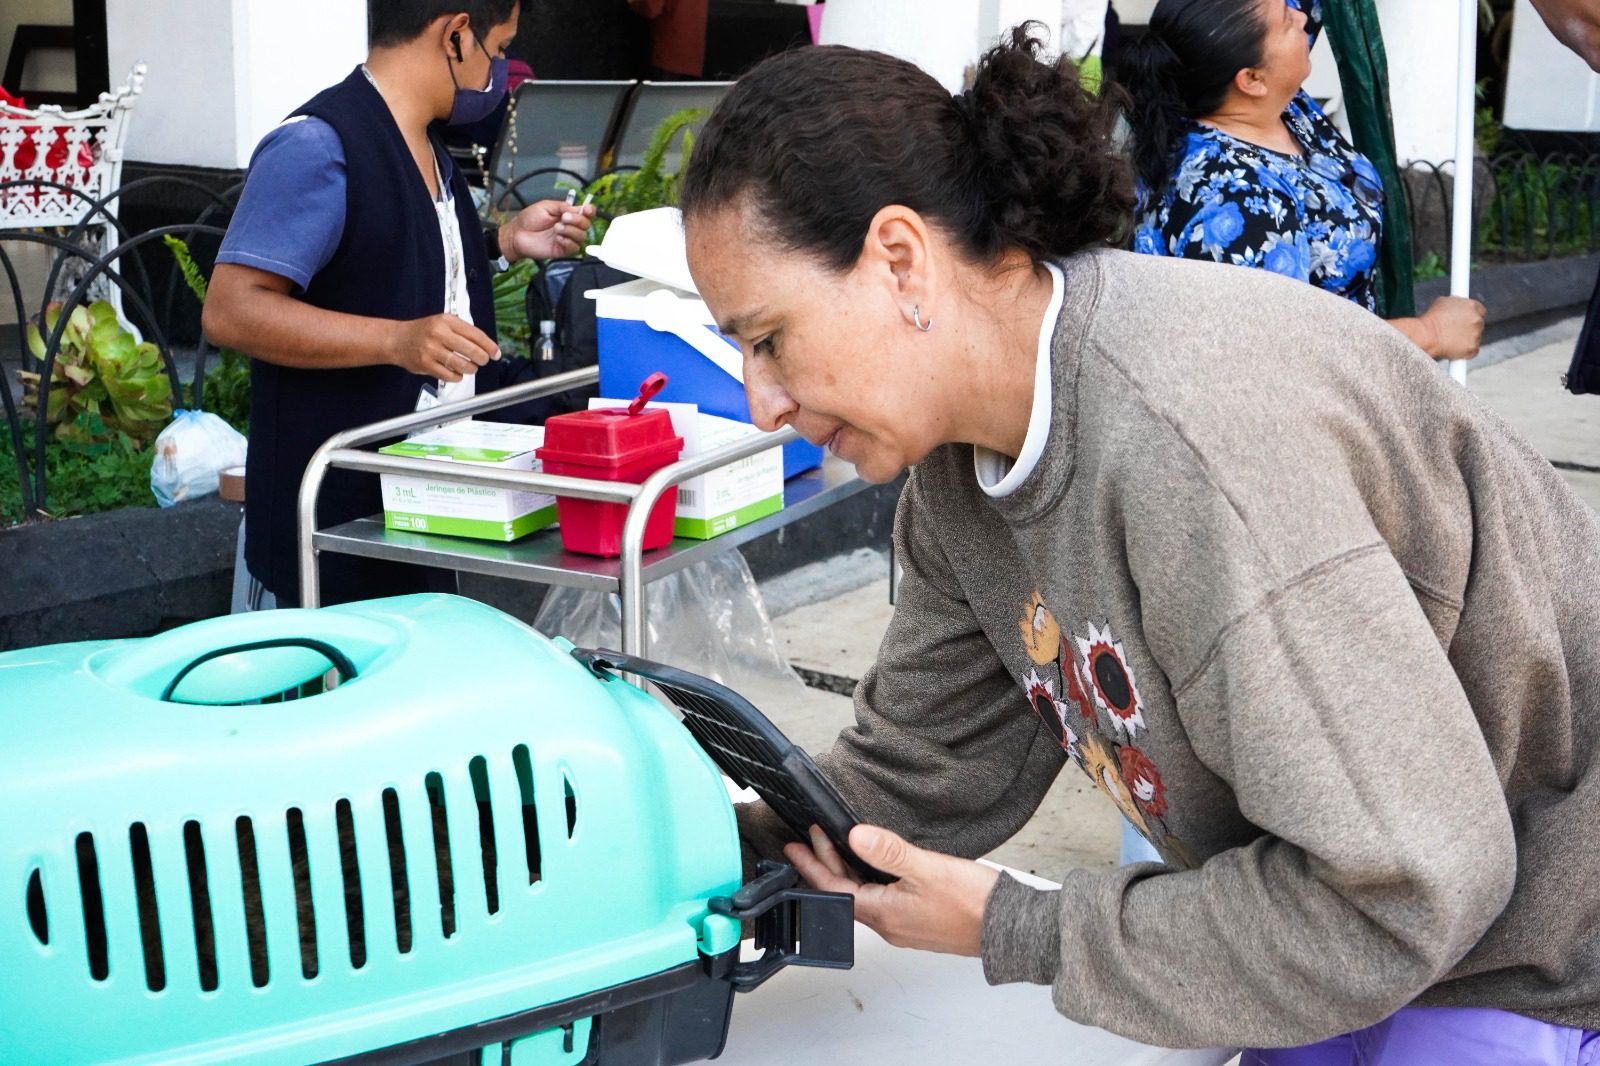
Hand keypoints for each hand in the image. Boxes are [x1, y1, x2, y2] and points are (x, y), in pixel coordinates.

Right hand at [389, 314, 498, 381]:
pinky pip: (450, 375)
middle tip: (483, 361)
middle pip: (471, 350)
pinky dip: (457, 376)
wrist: (397, 339)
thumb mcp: (443, 322)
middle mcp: (439, 334)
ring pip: (462, 365)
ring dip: (470, 369)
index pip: (475, 334)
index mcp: (447, 321)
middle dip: (482, 358)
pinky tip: (457, 373)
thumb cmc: (423, 331)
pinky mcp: (426, 364)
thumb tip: (486, 345)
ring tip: (470, 367)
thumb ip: (463, 331)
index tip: (496, 353)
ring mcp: (432, 349)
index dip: (489, 346)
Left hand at [501, 200, 596, 261]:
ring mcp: (567, 239)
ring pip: (582, 236)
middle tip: (563, 218)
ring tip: (556, 228)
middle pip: (587, 224)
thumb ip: (562, 206)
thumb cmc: (528, 220)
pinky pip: (574, 247)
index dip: (590, 211)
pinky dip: (567, 241)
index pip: (585, 213)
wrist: (518, 234)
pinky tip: (557, 238)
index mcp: (567, 215)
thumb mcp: (545, 206)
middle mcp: (570, 227)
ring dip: (571, 230)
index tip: (586, 209)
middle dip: (577, 220)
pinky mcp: (563, 250)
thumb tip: (576, 208)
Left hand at [784, 824, 1000, 956]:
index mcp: (885, 914)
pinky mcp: (920, 923)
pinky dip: (869, 881)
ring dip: (847, 872)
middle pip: (845, 894)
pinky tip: (876, 867)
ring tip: (837, 847)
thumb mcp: (928, 869)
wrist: (1010, 929)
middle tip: (811, 840)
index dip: (812, 866)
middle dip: (825, 865)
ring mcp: (905, 926)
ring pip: (863, 898)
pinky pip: (882, 901)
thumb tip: (855, 836)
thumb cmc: (974, 903)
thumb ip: (890, 852)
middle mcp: (890, 925)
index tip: (795, 847)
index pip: (834, 890)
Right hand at [1421, 295, 1484, 360]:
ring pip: (1475, 338)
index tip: (1465, 320)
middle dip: (1469, 327)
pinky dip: (1464, 351)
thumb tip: (1456, 306)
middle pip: (1479, 324)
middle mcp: (1477, 320)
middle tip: (1454, 330)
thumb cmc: (1430, 319)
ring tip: (1449, 339)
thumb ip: (1456, 304)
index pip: (1480, 311)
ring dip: (1466, 339)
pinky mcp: (1472, 349)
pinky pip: (1472, 351)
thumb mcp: (1443, 303)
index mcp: (1472, 306)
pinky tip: (1452, 348)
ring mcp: (1476, 335)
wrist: (1425, 336)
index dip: (1471, 315)